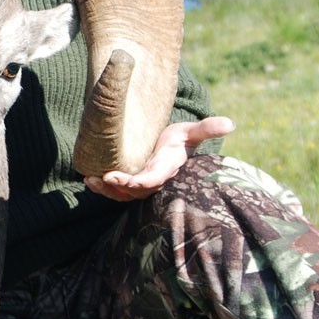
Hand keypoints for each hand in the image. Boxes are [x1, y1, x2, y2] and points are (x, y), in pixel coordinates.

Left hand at [84, 116, 234, 200]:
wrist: (167, 147)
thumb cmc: (178, 139)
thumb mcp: (190, 131)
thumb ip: (206, 129)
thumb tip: (230, 123)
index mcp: (166, 168)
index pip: (152, 180)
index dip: (136, 182)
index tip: (117, 177)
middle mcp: (152, 180)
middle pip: (134, 191)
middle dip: (118, 187)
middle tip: (102, 177)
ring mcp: (139, 184)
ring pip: (122, 194)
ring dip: (105, 190)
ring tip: (90, 179)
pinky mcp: (128, 183)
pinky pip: (115, 191)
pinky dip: (101, 187)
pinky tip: (88, 178)